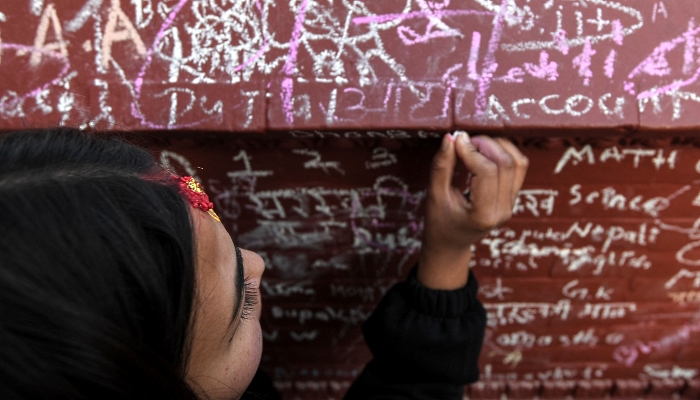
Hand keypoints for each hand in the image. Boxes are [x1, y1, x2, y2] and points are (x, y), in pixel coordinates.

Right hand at [417, 132, 527, 289]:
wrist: (451, 243)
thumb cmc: (439, 222)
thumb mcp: (434, 195)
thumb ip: (442, 166)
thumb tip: (450, 137)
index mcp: (483, 215)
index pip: (486, 171)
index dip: (471, 150)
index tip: (455, 140)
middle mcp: (503, 210)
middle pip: (506, 164)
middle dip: (485, 144)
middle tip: (464, 141)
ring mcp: (511, 204)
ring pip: (518, 162)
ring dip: (497, 145)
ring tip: (474, 145)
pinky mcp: (513, 196)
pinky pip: (519, 167)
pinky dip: (504, 152)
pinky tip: (485, 151)